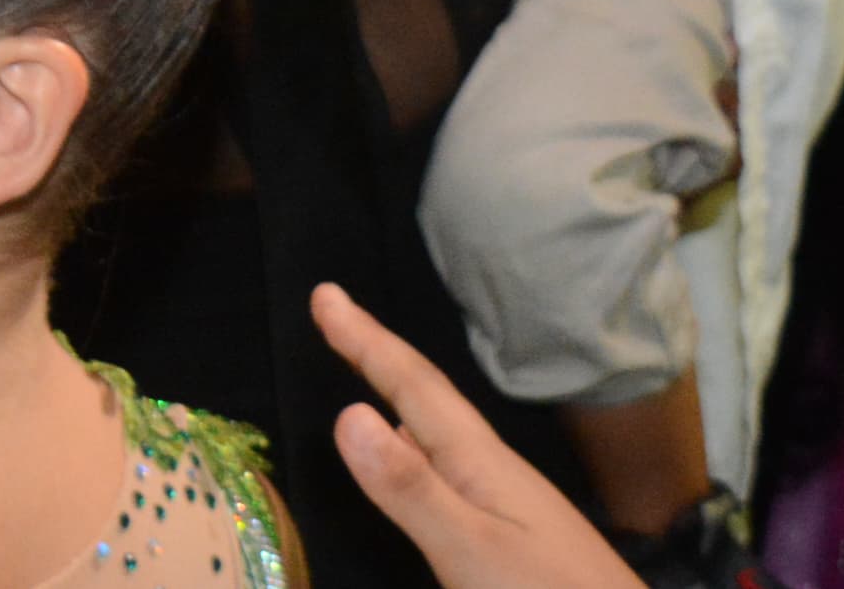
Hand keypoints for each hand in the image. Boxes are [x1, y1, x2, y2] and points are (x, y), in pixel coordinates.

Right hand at [313, 283, 637, 588]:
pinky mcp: (518, 533)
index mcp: (481, 463)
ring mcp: (512, 502)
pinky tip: (420, 460)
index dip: (367, 341)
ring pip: (443, 430)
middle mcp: (496, 470)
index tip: (325, 293)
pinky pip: (453, 464)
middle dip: (380, 355)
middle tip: (336, 314)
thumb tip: (347, 412)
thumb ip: (412, 489)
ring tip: (371, 371)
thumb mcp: (472, 551)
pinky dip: (420, 443)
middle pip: (430, 398)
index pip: (414, 387)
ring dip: (401, 393)